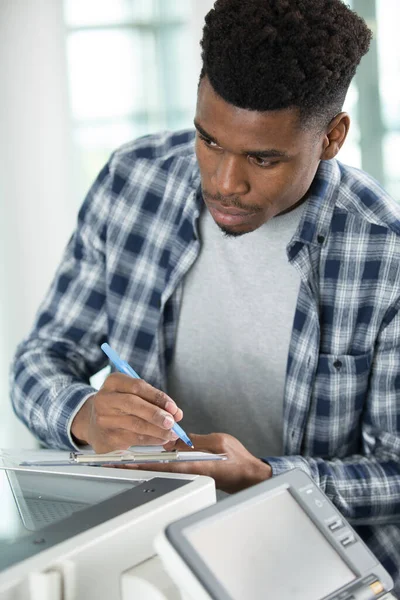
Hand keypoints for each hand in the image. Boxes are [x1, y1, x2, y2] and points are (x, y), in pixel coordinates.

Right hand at [71, 373, 182, 452]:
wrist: (93, 422)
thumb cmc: (120, 405)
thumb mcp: (132, 394)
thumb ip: (153, 400)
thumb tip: (176, 413)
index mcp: (113, 382)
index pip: (138, 386)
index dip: (158, 397)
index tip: (173, 407)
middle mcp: (104, 399)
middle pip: (133, 405)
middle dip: (156, 414)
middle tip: (172, 422)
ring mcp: (103, 419)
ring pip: (135, 425)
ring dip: (158, 431)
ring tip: (172, 433)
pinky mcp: (106, 438)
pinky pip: (133, 440)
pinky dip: (151, 440)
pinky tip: (160, 439)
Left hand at [114, 432, 271, 493]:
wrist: (249, 475)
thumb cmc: (237, 459)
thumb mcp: (216, 442)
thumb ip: (194, 441)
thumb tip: (172, 440)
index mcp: (194, 466)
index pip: (162, 464)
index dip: (141, 463)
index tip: (124, 461)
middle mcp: (189, 472)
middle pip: (156, 469)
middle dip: (136, 464)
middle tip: (115, 461)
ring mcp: (190, 474)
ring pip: (161, 469)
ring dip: (144, 464)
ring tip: (124, 459)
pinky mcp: (192, 473)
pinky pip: (170, 468)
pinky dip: (157, 463)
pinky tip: (148, 458)